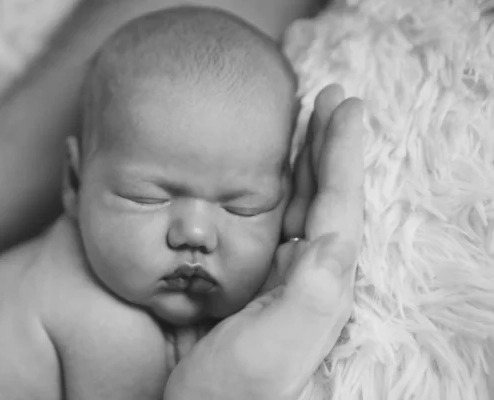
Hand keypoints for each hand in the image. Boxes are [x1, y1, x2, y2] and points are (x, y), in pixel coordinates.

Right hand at [164, 84, 364, 399]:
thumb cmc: (234, 396)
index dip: (344, 156)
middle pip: (323, 198)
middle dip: (326, 147)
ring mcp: (277, 279)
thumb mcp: (274, 350)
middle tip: (326, 99)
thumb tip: (338, 234)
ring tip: (302, 122)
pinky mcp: (248, 282)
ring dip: (302, 161)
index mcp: (319, 289)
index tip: (346, 108)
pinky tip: (263, 174)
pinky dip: (269, 189)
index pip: (339, 208)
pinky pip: (267, 221)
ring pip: (297, 205)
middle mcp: (306, 280)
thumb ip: (312, 294)